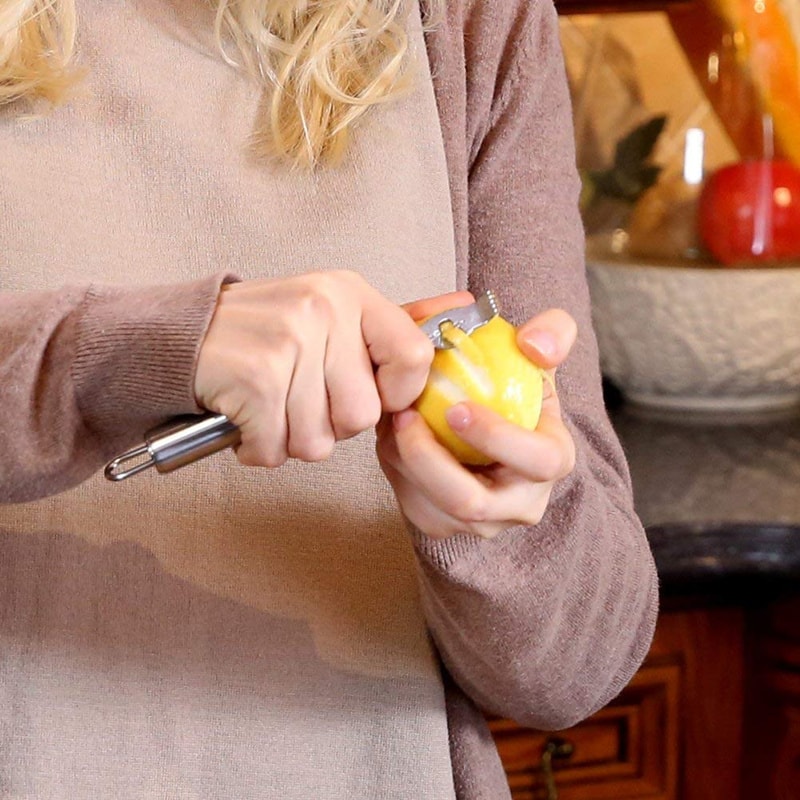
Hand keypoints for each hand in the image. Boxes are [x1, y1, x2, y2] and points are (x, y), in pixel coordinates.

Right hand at [194, 271, 433, 466]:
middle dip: (330, 424)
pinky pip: (278, 448)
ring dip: (291, 439)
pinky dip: (259, 449)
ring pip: (320, 441)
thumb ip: (391, 325)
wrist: (179, 335)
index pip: (415, 355)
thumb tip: (465, 305)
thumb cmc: (263, 334)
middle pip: (363, 415)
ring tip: (268, 406)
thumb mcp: (329, 314)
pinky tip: (246, 420)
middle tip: (298, 398)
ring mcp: (288, 342)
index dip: (398, 394)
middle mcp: (323, 310)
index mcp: (349, 293)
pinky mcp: (256, 378)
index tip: (371, 396)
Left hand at [376, 306, 576, 539]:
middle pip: (470, 503)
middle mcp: (520, 504)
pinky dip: (394, 469)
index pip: (538, 462)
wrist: (490, 422)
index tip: (456, 408)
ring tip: (392, 418)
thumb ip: (551, 333)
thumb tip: (534, 343)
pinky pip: (411, 505)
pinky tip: (391, 435)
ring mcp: (480, 523)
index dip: (497, 438)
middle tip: (404, 415)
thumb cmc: (513, 388)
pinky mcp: (443, 526)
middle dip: (429, 460)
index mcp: (552, 461)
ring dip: (403, 461)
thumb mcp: (538, 355)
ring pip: (431, 508)